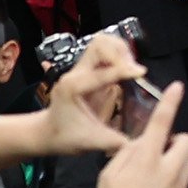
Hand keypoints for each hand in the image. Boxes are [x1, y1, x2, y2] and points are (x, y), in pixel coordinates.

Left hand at [38, 32, 138, 154]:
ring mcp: (81, 69)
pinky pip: (105, 53)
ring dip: (120, 52)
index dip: (124, 70)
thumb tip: (140, 143)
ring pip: (103, 44)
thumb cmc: (64, 137)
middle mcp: (76, 73)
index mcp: (73, 87)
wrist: (46, 132)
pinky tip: (126, 71)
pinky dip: (118, 56)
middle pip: (99, 45)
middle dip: (120, 53)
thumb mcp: (89, 142)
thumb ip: (114, 141)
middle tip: (134, 70)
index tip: (141, 73)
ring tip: (131, 69)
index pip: (102, 72)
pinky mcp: (88, 70)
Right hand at [84, 80, 187, 187]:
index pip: (161, 123)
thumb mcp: (109, 175)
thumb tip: (142, 143)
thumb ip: (128, 153)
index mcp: (146, 159)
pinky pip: (184, 183)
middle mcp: (168, 170)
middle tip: (160, 151)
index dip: (170, 102)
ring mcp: (179, 187)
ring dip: (176, 162)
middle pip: (187, 141)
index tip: (177, 87)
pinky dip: (175, 181)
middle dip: (177, 141)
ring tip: (157, 176)